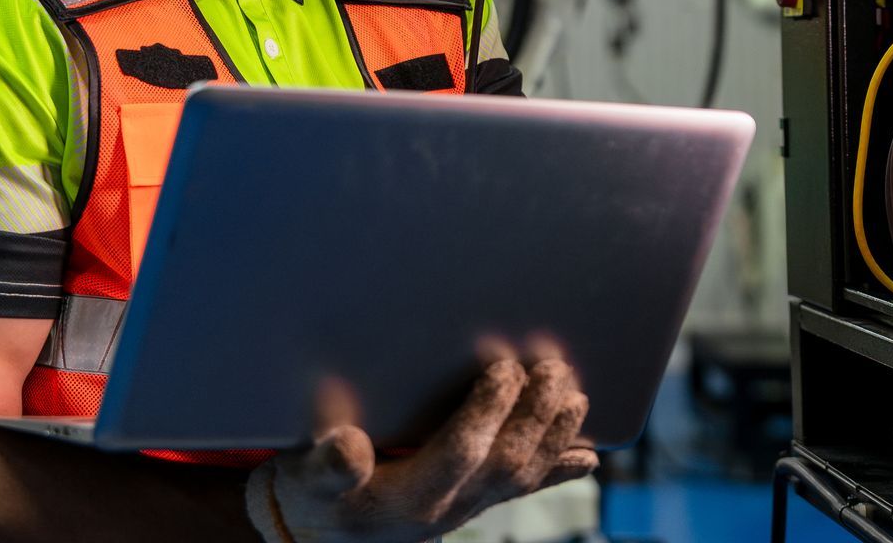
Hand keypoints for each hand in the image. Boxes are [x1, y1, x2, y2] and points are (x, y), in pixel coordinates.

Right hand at [244, 357, 596, 542]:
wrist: (322, 535)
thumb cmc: (311, 495)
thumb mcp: (304, 478)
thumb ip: (326, 464)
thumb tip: (348, 446)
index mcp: (407, 497)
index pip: (460, 452)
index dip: (486, 411)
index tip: (504, 367)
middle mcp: (446, 507)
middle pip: (505, 462)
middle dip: (535, 415)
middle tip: (554, 368)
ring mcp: (465, 507)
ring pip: (522, 476)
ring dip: (554, 435)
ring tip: (575, 395)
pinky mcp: (472, 502)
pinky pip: (523, 491)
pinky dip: (558, 472)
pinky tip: (588, 457)